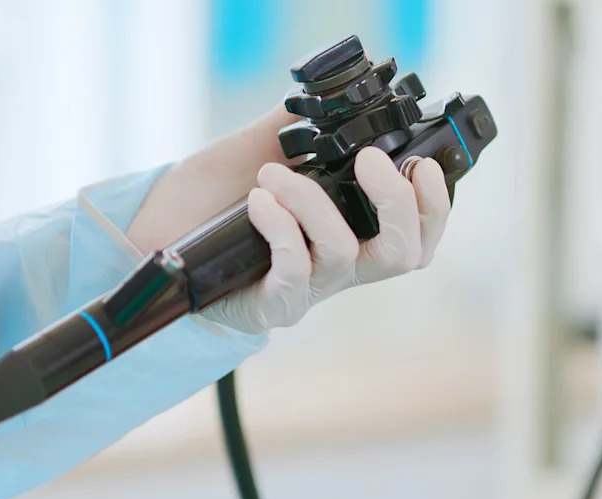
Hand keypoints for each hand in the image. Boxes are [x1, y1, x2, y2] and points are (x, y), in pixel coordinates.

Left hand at [127, 105, 450, 334]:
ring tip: (273, 174)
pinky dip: (281, 226)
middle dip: (397, 202)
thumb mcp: (267, 150)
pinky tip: (259, 201)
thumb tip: (327, 91)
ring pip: (343, 251)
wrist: (165, 233)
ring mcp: (310, 288)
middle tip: (368, 159)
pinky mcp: (273, 304)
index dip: (435, 206)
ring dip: (312, 201)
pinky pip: (295, 269)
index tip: (420, 163)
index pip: (419, 235)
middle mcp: (343, 266)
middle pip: (404, 254)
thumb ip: (302, 127)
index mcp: (356, 234)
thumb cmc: (221, 196)